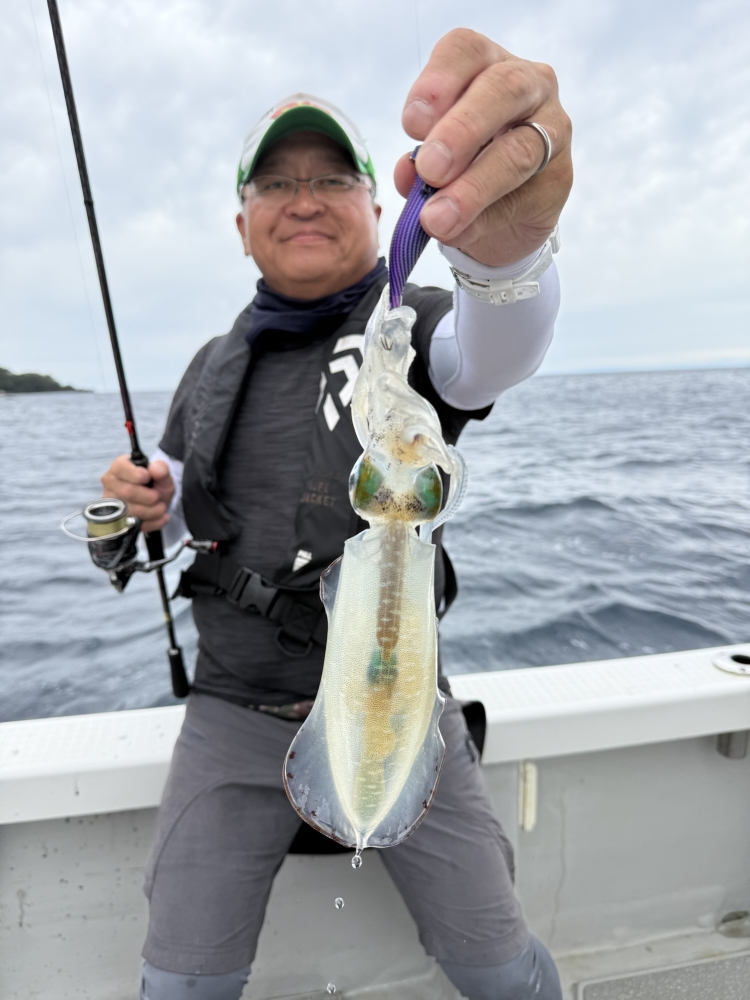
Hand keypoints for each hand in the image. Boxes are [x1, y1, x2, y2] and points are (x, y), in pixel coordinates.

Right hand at [101, 456, 174, 533]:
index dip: (138, 475)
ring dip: (152, 511)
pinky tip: (161, 517)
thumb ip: (162, 469)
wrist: (158, 503)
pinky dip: (152, 523)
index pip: (120, 468)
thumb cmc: (156, 484)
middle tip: (158, 496)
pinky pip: (133, 525)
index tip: (148, 478)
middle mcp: (110, 484)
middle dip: (149, 496)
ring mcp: (110, 503)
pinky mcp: (115, 520)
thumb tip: (154, 468)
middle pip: (127, 492)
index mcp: (119, 467)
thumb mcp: (163, 475)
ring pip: (129, 510)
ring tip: (162, 507)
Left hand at [394, 28, 572, 266]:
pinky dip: (483, 219)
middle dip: (461, 130)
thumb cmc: (460, 168)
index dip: (438, 81)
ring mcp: (552, 129)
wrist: (498, 216)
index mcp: (485, 65)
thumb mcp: (431, 160)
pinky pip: (523, 198)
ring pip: (519, 150)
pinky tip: (457, 233)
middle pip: (503, 89)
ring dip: (473, 186)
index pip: (466, 50)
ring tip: (437, 217)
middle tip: (429, 168)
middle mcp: (528, 84)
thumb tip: (408, 172)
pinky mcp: (560, 177)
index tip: (411, 124)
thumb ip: (418, 163)